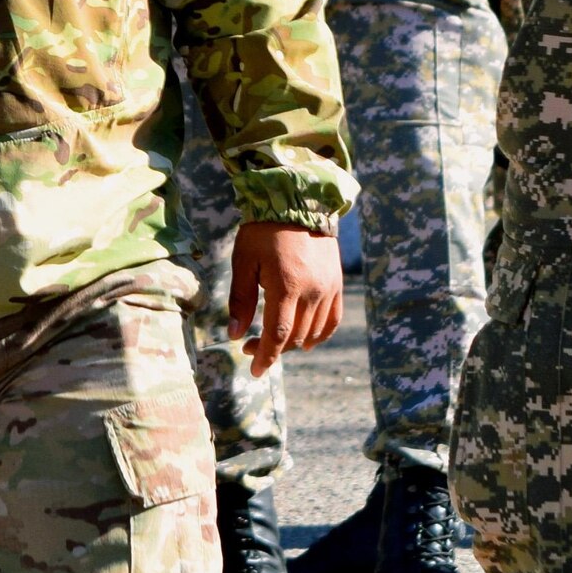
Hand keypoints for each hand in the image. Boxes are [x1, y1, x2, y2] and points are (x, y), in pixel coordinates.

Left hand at [228, 222, 342, 370]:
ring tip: (273, 341)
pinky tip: (304, 340)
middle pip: (295, 336)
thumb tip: (235, 335)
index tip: (255, 371)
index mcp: (287, 285)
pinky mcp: (337, 283)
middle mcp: (312, 291)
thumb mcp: (244, 262)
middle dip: (273, 350)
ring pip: (313, 332)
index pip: (278, 334)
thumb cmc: (263, 230)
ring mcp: (328, 288)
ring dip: (293, 344)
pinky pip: (332, 320)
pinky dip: (319, 335)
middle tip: (251, 347)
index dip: (266, 356)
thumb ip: (241, 300)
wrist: (298, 201)